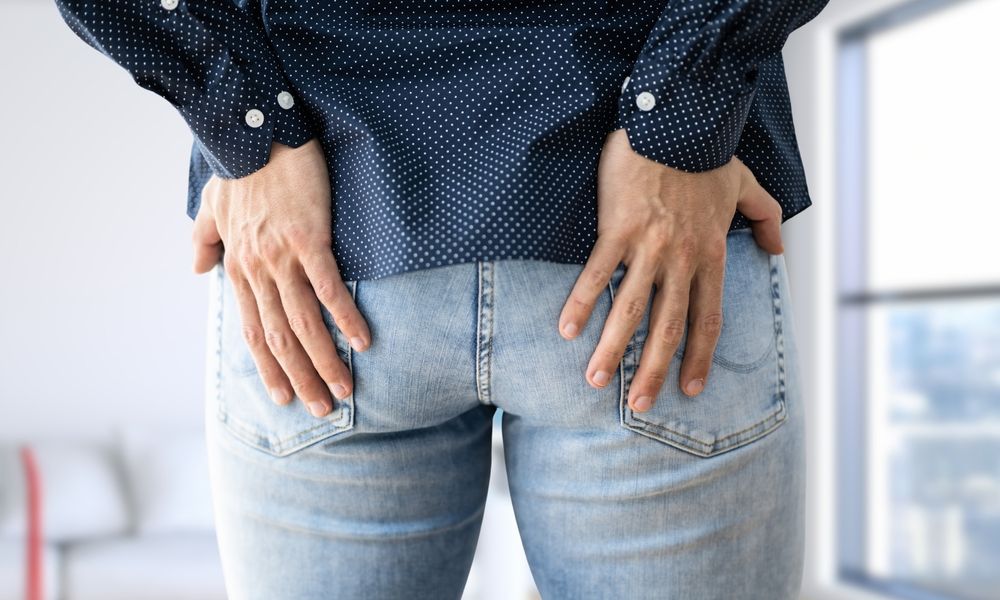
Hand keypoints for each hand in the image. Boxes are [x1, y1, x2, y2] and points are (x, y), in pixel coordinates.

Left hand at [191, 139, 369, 418]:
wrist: (253, 131)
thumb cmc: (236, 167)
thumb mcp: (209, 206)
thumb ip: (203, 240)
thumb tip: (196, 269)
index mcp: (238, 267)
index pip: (252, 330)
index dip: (268, 368)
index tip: (284, 397)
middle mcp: (257, 270)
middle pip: (278, 337)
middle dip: (300, 378)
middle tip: (321, 410)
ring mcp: (281, 257)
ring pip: (302, 322)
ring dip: (324, 360)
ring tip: (344, 390)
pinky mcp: (308, 239)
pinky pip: (327, 287)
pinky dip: (344, 317)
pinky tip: (362, 341)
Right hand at [560, 128, 783, 412]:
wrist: (677, 119)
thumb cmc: (707, 152)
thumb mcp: (747, 184)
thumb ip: (766, 218)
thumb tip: (777, 251)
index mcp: (711, 255)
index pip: (707, 320)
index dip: (698, 358)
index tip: (688, 389)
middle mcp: (682, 259)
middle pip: (668, 327)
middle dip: (653, 371)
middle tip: (640, 405)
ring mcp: (649, 246)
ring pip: (630, 309)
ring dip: (612, 349)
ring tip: (596, 380)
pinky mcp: (618, 228)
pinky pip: (597, 273)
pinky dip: (582, 302)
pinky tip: (567, 329)